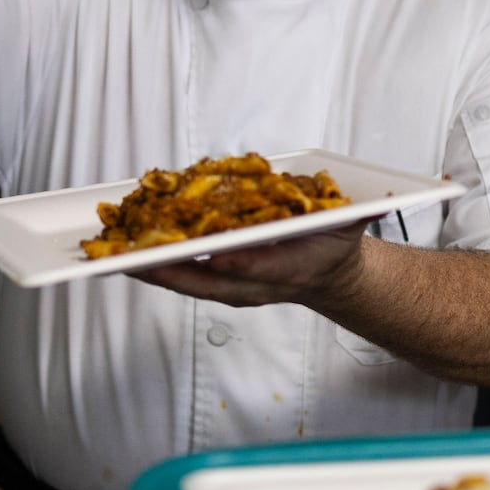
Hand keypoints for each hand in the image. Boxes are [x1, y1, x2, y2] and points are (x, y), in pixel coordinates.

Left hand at [131, 225, 367, 307]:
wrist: (327, 275)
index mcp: (289, 271)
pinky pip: (178, 271)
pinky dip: (151, 262)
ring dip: (149, 267)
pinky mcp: (214, 279)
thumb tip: (376, 203)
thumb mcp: (353, 225)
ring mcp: (231, 285)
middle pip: (204, 280)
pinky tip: (125, 248)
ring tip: (112, 254)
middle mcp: (253, 284)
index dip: (236, 262)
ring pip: (184, 279)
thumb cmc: (336, 245)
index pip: (258, 268)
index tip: (213, 255)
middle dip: (168, 269)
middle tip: (133, 257)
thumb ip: (361, 214)